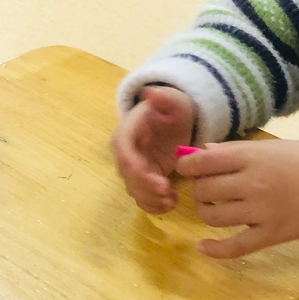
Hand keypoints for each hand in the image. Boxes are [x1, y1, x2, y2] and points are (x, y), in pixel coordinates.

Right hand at [111, 85, 194, 214]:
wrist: (174, 120)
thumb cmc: (172, 110)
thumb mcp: (172, 101)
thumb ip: (163, 98)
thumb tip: (150, 93)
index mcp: (127, 133)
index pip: (124, 153)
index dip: (137, 170)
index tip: (159, 181)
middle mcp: (124, 153)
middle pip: (128, 176)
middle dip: (147, 189)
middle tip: (169, 193)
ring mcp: (133, 168)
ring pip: (134, 190)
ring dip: (151, 200)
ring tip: (172, 200)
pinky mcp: (142, 180)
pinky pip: (141, 197)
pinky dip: (153, 206)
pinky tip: (170, 204)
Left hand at [177, 140, 298, 259]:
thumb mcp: (272, 146)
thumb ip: (236, 149)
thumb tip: (202, 152)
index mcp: (252, 157)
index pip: (203, 161)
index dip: (186, 165)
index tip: (185, 167)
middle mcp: (252, 184)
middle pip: (204, 190)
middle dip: (199, 189)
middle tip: (208, 188)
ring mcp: (261, 212)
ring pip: (213, 217)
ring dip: (206, 212)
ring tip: (213, 208)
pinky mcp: (271, 235)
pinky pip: (235, 247)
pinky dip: (214, 250)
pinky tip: (202, 247)